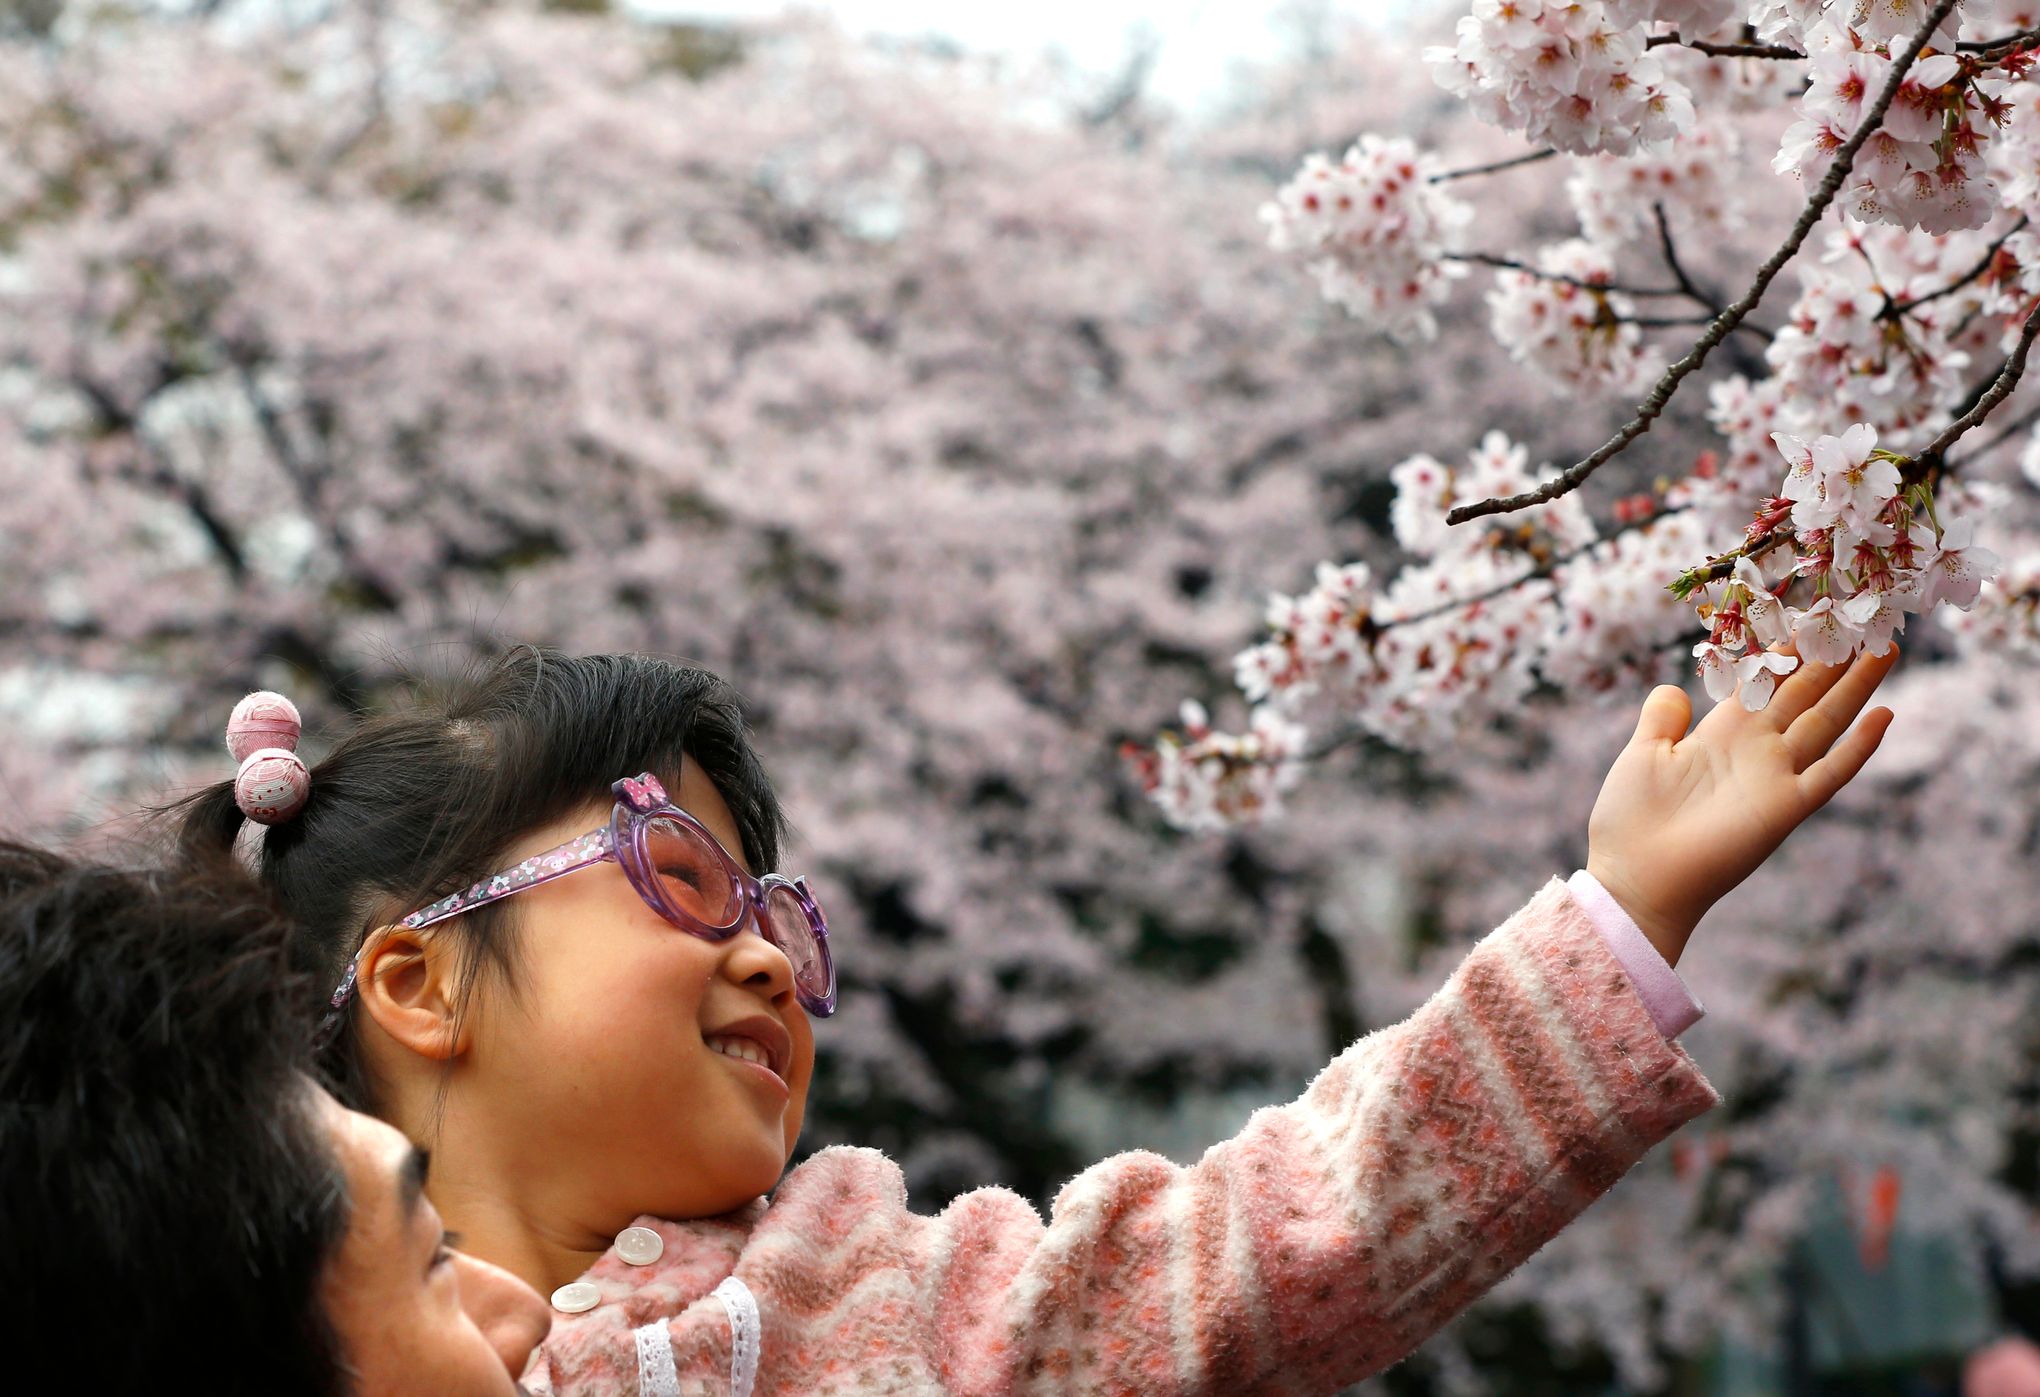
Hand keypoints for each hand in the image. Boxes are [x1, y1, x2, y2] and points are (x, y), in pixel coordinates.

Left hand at [1585, 644, 1898, 967]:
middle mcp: (1754, 750)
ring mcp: (1773, 778)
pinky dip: (1857, 747)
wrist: (1635, 877)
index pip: (1763, 682)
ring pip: (1825, 722)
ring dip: (1856, 687)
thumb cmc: (1630, 820)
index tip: (1812, 616)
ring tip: (1886, 649)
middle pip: (1803, 694)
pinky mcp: (1784, 809)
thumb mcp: (1642, 754)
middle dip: (1832, 659)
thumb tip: (1673, 688)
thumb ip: (1660, 719)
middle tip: (1865, 621)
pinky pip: (1829, 773)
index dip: (1786, 651)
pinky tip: (1884, 717)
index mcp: (1720, 733)